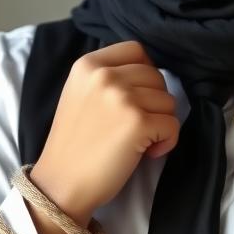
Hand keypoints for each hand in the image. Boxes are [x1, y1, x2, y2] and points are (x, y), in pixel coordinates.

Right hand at [30, 40, 179, 225]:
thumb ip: (107, 76)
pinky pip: (173, 125)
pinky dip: (167, 141)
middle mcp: (104, 75)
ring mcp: (121, 97)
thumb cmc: (73, 144)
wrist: (60, 184)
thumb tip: (149, 72)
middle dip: (153, 102)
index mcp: (87, 64)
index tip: (137, 97)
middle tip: (135, 126)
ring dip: (160, 123)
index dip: (144, 74)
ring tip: (138, 140)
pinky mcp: (138, 122)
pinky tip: (148, 152)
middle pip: (156, 76)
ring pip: (168, 100)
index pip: (136, 50)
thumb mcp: (79, 94)